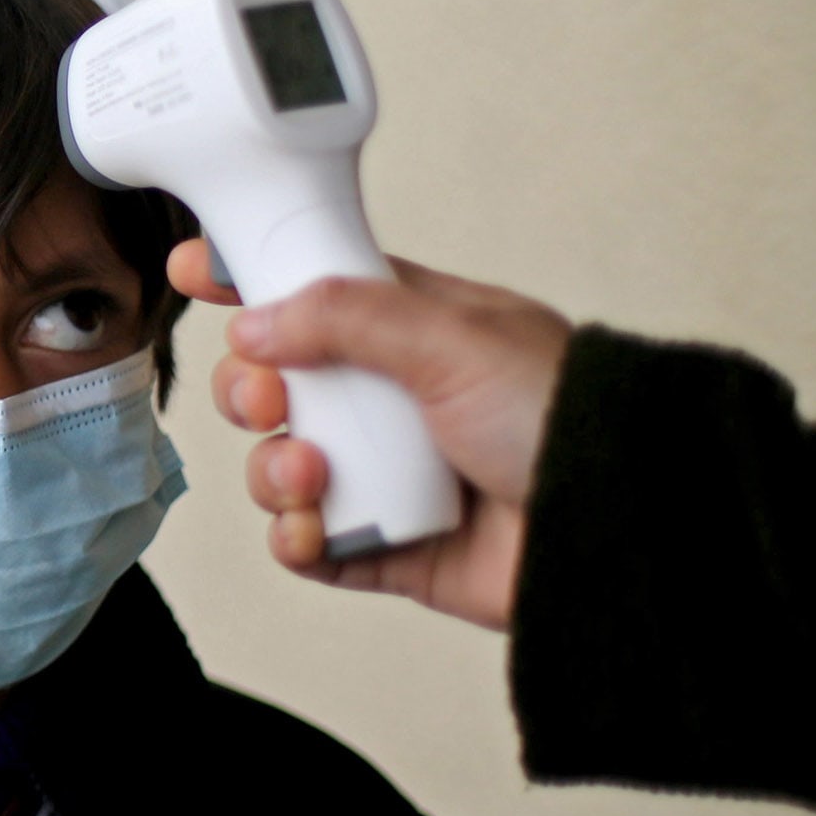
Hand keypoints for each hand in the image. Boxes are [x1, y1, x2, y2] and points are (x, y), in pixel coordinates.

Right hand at [168, 240, 572, 630]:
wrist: (620, 530)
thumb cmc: (564, 417)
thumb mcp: (457, 337)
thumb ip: (349, 316)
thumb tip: (254, 324)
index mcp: (412, 329)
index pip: (313, 289)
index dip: (251, 278)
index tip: (195, 270)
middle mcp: (391, 398)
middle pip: (276, 380)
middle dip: (252, 389)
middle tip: (272, 397)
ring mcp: (385, 472)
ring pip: (279, 463)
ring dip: (273, 470)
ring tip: (315, 477)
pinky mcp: (385, 545)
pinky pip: (306, 543)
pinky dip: (295, 537)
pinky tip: (315, 528)